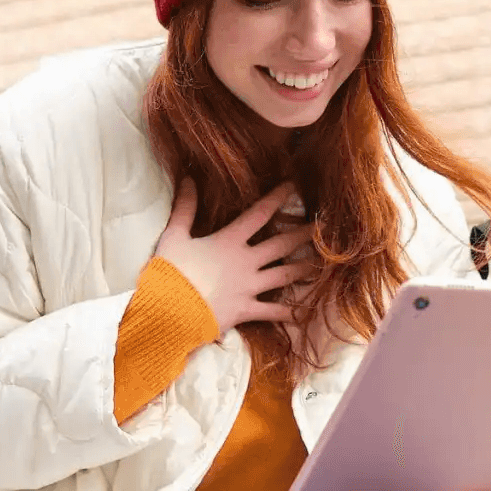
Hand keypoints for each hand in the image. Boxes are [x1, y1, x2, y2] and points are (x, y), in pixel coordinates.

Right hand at [154, 180, 315, 333]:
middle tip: (321, 227)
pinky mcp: (246, 310)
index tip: (293, 186)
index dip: (277, 197)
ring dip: (304, 268)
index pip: (259, 213)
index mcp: (229, 241)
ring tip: (321, 264)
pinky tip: (304, 312)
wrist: (169, 312)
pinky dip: (289, 313)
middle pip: (281, 244)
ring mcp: (249, 287)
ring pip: (284, 275)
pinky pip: (273, 312)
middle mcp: (246, 262)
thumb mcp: (174, 236)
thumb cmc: (170, 272)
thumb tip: (188, 178)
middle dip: (302, 234)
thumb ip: (185, 207)